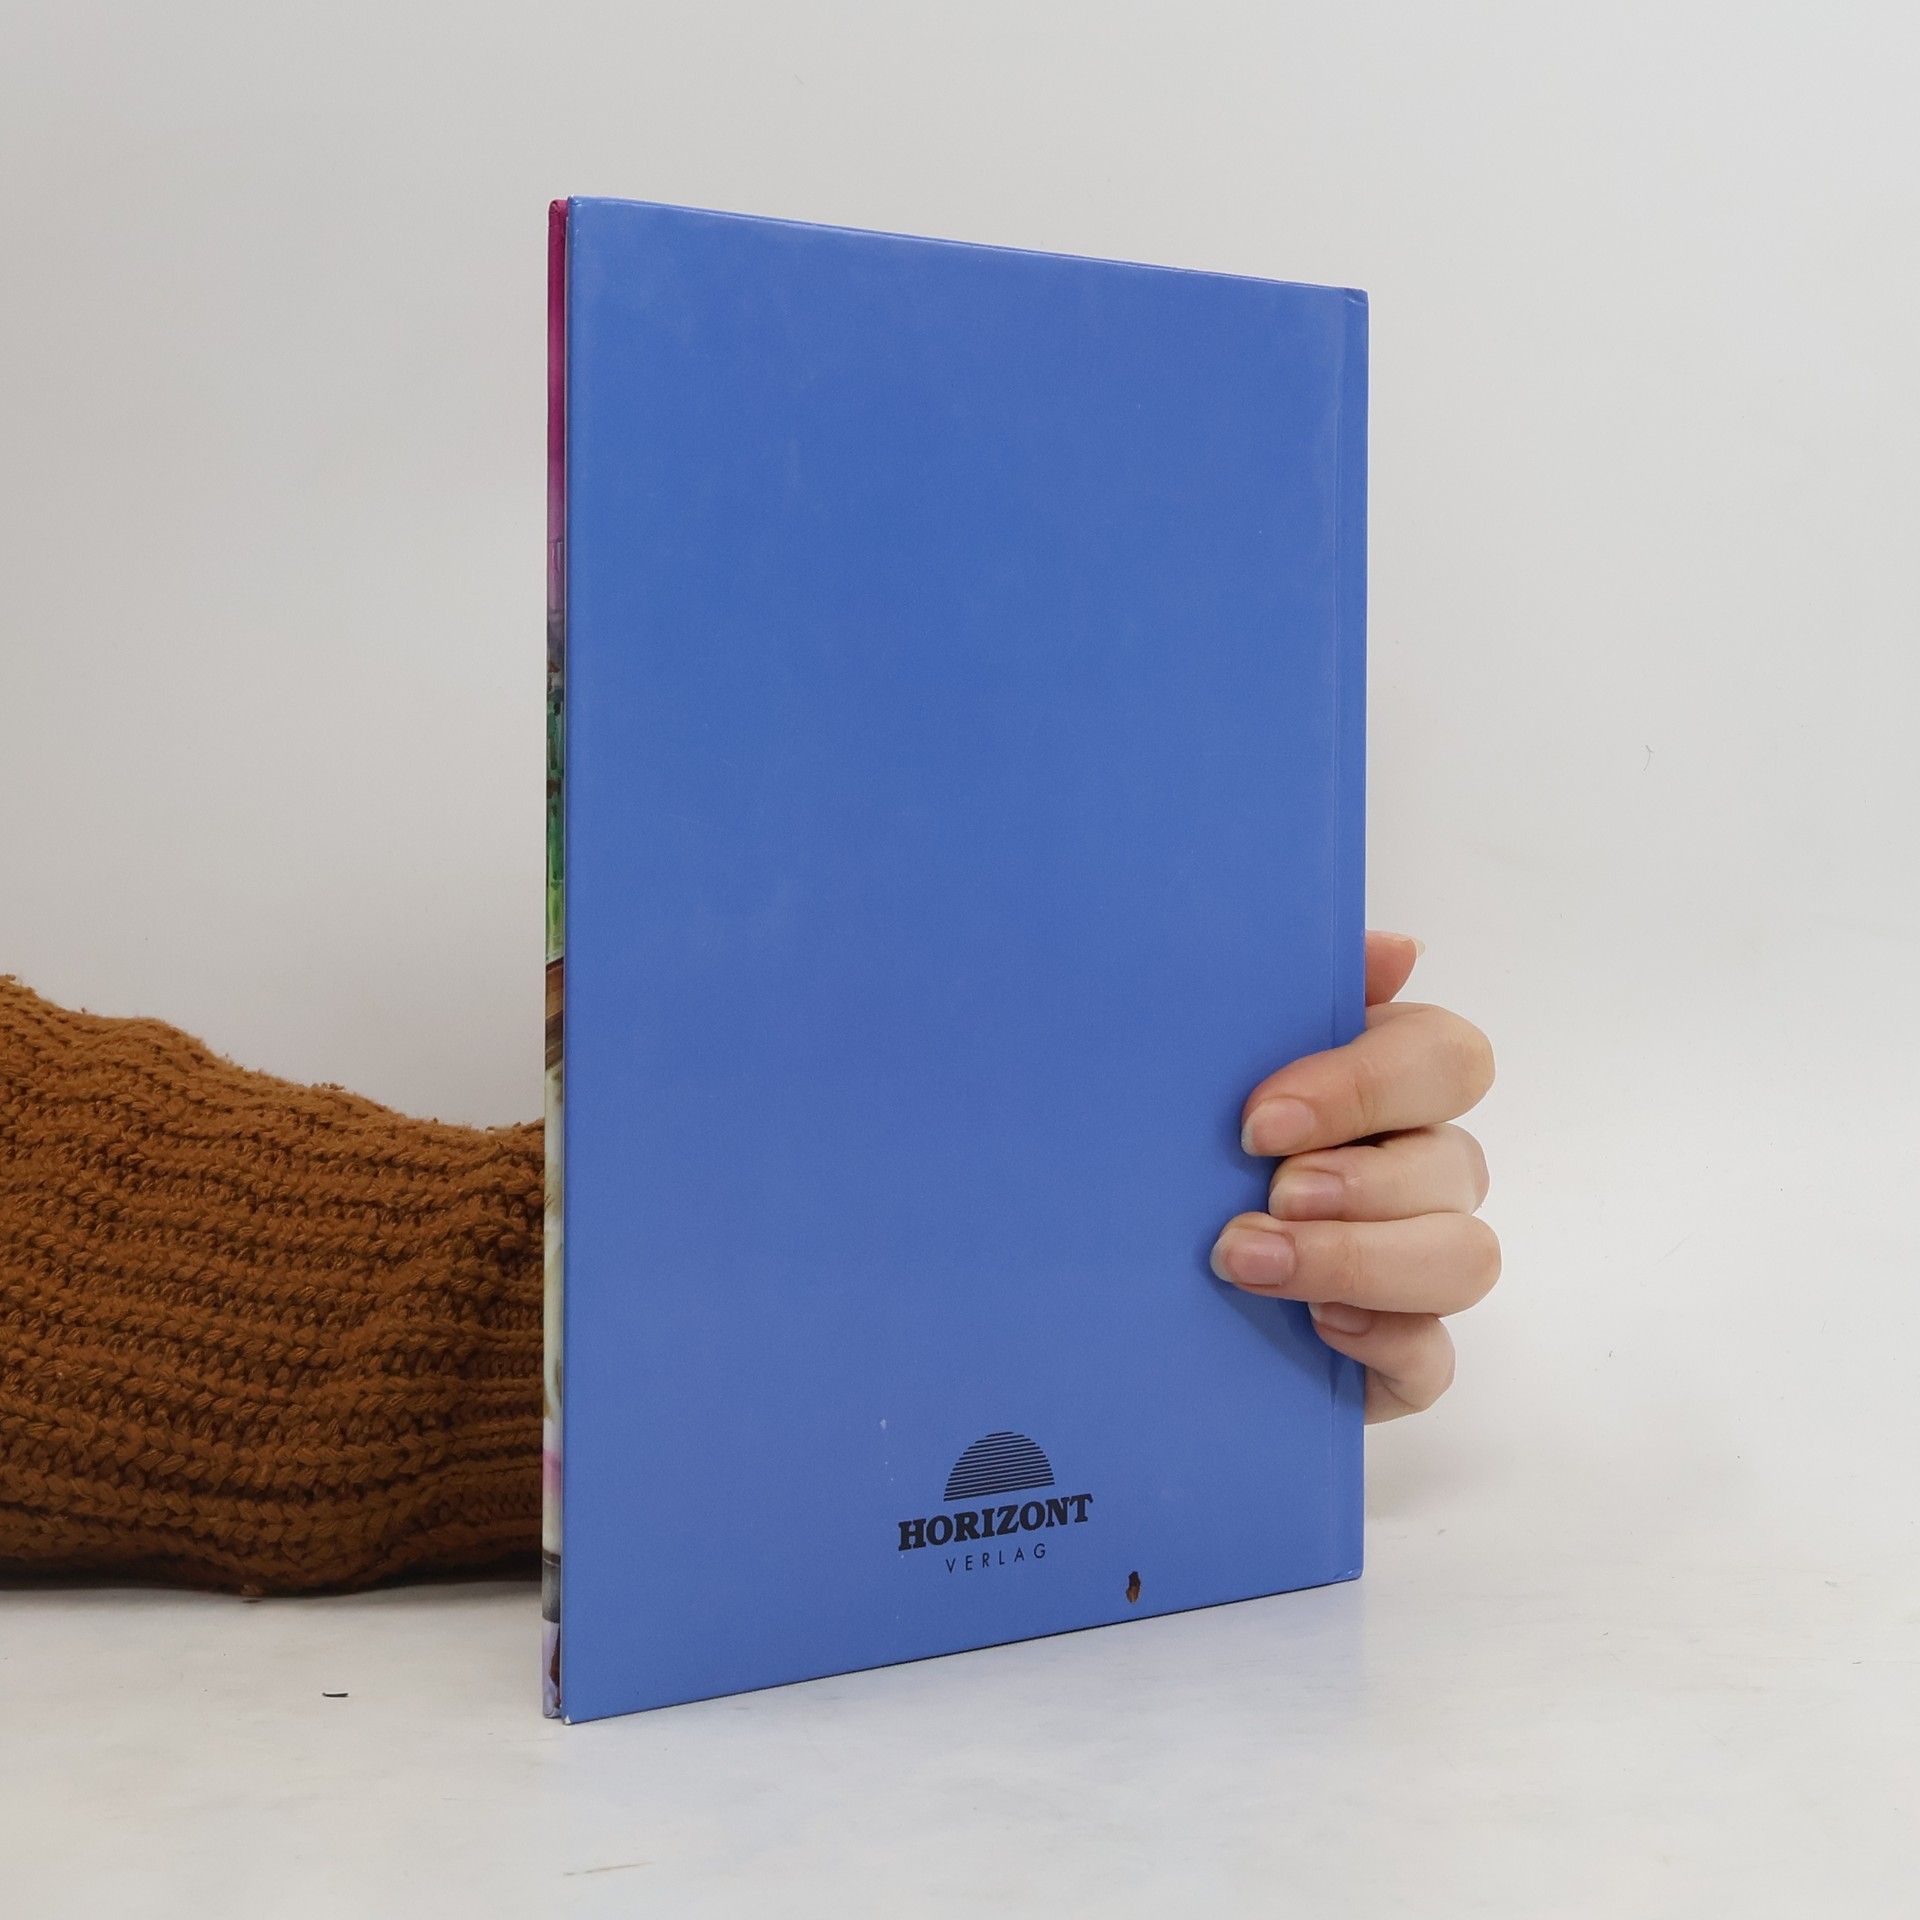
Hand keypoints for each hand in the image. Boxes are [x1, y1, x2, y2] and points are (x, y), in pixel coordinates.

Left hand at [1209, 931, 1497, 1421]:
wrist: (1123, 1278)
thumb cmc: (1180, 1151)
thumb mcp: (1210, 1065)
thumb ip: (1286, 997)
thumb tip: (1397, 949)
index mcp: (1391, 1085)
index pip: (1447, 1058)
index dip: (1367, 1085)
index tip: (1258, 1119)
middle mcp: (1422, 1169)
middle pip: (1460, 1162)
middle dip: (1360, 1182)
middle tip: (1266, 1195)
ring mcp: (1419, 1266)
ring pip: (1464, 1258)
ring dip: (1360, 1260)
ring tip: (1250, 1262)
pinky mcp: (1403, 1356)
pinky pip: (1435, 1356)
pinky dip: (1384, 1342)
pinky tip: (1314, 1330)